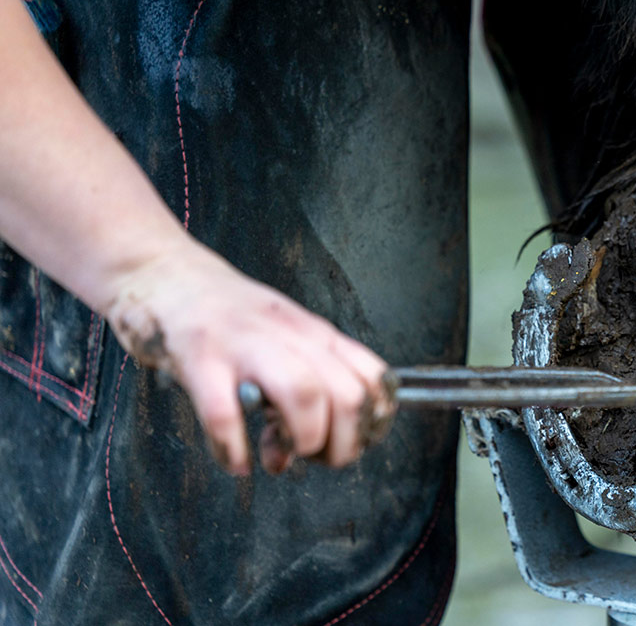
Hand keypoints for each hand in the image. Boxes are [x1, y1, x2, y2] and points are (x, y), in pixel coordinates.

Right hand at [101, 238, 390, 474]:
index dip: (371, 424)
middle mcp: (288, 335)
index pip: (374, 378)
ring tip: (281, 455)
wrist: (164, 273)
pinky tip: (235, 460)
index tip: (351, 443)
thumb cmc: (226, 314)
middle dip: (341, 444)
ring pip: (304, 395)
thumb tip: (326, 444)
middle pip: (348, 396)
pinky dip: (234, 450)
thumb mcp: (286, 334)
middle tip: (315, 457)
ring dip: (300, 441)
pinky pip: (225, 415)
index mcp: (314, 333)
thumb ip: (310, 382)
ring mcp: (244, 344)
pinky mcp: (199, 359)